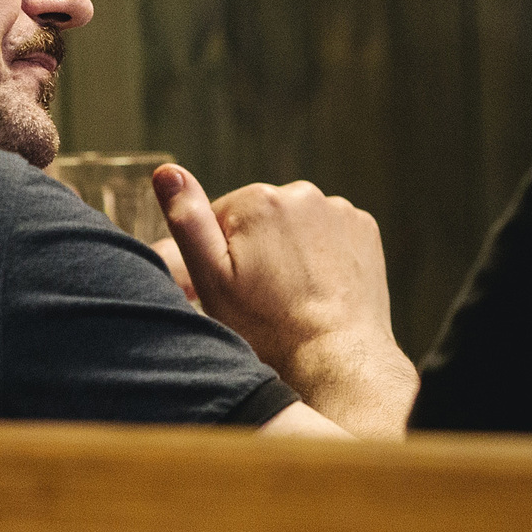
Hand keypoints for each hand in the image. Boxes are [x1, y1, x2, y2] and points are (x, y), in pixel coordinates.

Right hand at [152, 165, 417, 438]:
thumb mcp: (212, 279)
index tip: (232, 288)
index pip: (222, 216)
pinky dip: (322, 253)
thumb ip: (188, 220)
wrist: (337, 358)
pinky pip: (330, 232)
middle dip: (256, 248)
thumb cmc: (268, 327)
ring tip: (291, 295)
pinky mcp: (364, 229)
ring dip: (289, 249)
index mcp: (258, 200)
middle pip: (261, 217)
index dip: (220, 254)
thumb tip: (167, 172)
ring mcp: (339, 210)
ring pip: (297, 224)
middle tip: (261, 296)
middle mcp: (302, 193)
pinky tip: (318, 286)